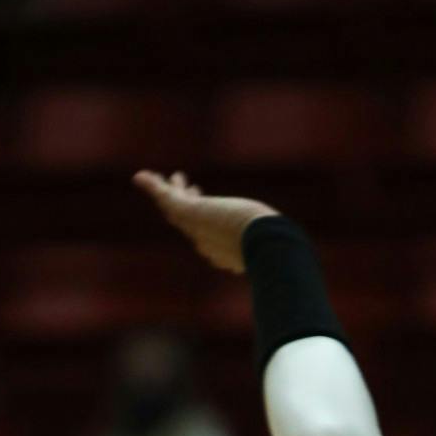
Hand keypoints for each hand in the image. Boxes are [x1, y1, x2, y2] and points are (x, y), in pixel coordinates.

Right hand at [133, 170, 277, 274]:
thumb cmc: (272, 245)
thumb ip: (281, 251)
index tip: (210, 205)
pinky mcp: (187, 213)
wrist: (261, 245)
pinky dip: (152, 187)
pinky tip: (140, 176)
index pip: (208, 234)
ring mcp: (195, 228)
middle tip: (191, 187)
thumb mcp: (277, 243)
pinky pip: (164, 197)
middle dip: (190, 204)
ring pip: (176, 208)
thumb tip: (295, 259)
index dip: (208, 218)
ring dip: (170, 193)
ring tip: (173, 179)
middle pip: (190, 222)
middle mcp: (206, 242)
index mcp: (224, 250)